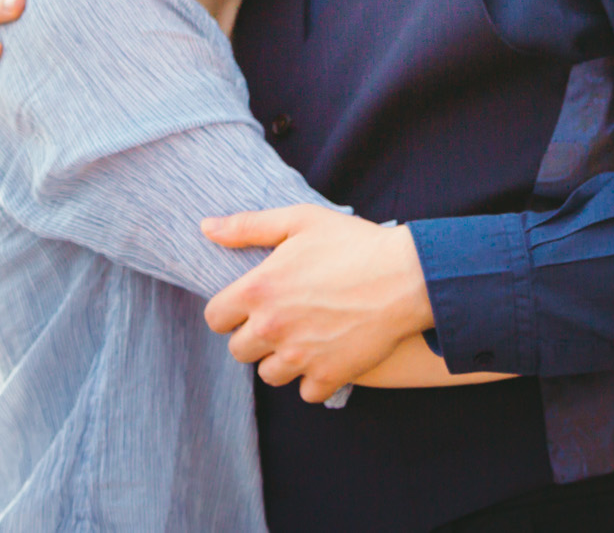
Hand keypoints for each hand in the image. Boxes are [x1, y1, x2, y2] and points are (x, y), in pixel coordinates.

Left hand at [202, 205, 433, 404]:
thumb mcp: (298, 221)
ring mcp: (300, 356)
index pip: (215, 318)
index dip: (228, 312)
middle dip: (253, 338)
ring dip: (281, 360)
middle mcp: (272, 328)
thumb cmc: (352, 243)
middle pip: (239, 351)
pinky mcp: (329, 376)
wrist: (407, 276)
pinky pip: (306, 393)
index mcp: (258, 290)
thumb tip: (206, 228)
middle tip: (279, 321)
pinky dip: (314, 379)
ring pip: (269, 375)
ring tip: (302, 338)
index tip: (247, 306)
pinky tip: (326, 355)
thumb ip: (247, 226)